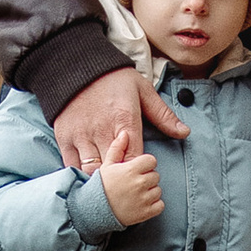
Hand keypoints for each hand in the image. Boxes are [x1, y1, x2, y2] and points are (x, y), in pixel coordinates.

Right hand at [52, 63, 189, 172]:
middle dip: (120, 181)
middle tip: (126, 184)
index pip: (134, 160)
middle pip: (113, 170)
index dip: (139, 172)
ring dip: (101, 181)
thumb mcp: (142, 91)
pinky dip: (80, 175)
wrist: (77, 66)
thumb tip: (185, 132)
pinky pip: (71, 165)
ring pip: (91, 171)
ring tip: (108, 184)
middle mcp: (102, 131)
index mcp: (124, 121)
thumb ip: (163, 115)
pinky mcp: (65, 137)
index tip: (141, 173)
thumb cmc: (113, 79)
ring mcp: (81, 135)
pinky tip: (88, 177)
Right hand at [97, 118, 164, 226]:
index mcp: (131, 169)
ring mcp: (143, 199)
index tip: (137, 169)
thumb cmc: (100, 187)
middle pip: (155, 175)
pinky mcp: (145, 213)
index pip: (151, 161)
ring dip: (150, 192)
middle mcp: (139, 183)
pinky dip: (153, 206)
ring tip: (135, 193)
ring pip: (158, 191)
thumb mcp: (107, 164)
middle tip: (134, 182)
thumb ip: (117, 148)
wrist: (94, 210)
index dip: (145, 164)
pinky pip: (160, 206)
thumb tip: (124, 133)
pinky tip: (141, 203)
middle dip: (147, 178)